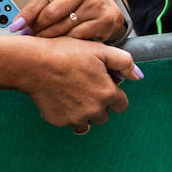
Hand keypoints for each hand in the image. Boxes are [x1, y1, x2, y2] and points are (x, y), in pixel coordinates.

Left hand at [14, 0, 124, 42]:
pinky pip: (75, 36)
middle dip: (36, 26)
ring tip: (38, 37)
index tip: (16, 24)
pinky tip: (57, 42)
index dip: (28, 12)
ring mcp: (97, 4)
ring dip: (47, 35)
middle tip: (27, 32)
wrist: (103, 6)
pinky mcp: (103, 21)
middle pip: (52, 13)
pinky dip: (63, 41)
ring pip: (62, 27)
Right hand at [20, 37, 142, 129]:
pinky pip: (66, 121)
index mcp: (107, 94)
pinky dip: (64, 112)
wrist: (32, 63)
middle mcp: (94, 111)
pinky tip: (57, 95)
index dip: (112, 93)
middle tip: (84, 86)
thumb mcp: (99, 50)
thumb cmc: (65, 52)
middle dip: (98, 104)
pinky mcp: (58, 121)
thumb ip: (123, 62)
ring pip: (86, 122)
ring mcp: (75, 118)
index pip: (121, 105)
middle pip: (104, 116)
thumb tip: (138, 76)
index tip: (101, 84)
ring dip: (82, 112)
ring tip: (70, 92)